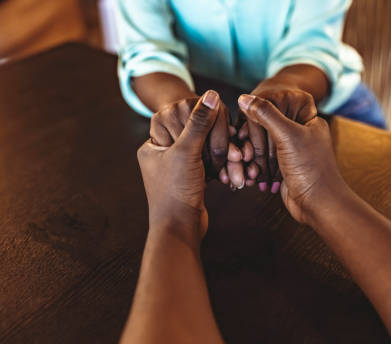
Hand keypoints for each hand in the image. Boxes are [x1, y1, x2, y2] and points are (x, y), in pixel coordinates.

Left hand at [138, 91, 221, 242]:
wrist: (180, 229)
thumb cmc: (176, 192)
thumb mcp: (187, 152)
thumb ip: (199, 122)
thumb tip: (211, 94)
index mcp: (153, 142)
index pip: (180, 113)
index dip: (202, 119)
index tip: (216, 130)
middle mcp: (163, 151)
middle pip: (196, 129)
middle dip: (217, 142)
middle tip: (232, 154)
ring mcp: (178, 164)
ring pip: (206, 146)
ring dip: (223, 155)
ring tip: (237, 167)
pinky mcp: (192, 175)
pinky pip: (209, 160)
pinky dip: (222, 166)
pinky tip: (231, 174)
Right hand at [238, 86, 317, 192]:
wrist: (318, 205)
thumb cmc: (310, 169)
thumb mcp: (287, 135)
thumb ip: (266, 114)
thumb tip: (245, 98)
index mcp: (307, 120)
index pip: (276, 107)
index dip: (256, 117)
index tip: (243, 129)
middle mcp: (300, 134)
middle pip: (266, 128)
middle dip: (252, 143)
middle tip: (244, 152)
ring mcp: (291, 152)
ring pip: (263, 147)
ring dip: (253, 159)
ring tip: (249, 168)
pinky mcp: (284, 169)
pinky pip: (264, 163)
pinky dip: (256, 170)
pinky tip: (251, 177)